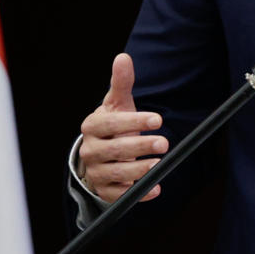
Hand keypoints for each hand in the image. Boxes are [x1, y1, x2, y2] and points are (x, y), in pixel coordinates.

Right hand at [77, 53, 168, 203]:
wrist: (101, 155)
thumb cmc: (114, 124)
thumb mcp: (118, 104)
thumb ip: (121, 83)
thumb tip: (123, 57)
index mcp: (93, 126)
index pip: (112, 123)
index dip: (134, 121)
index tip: (157, 119)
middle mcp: (90, 150)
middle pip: (116, 149)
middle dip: (141, 146)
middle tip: (164, 143)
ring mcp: (96, 172)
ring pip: (118, 173)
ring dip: (140, 170)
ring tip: (159, 165)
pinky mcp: (105, 191)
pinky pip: (121, 195)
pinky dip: (139, 193)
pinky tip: (155, 189)